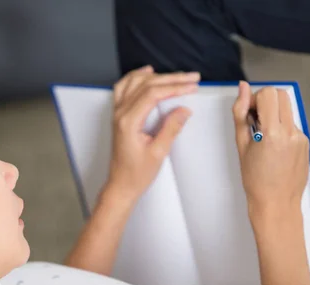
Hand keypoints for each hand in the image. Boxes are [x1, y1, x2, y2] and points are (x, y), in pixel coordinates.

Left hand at [107, 65, 198, 201]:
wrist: (120, 185)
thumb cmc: (136, 174)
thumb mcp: (158, 153)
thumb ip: (171, 128)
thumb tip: (184, 110)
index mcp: (128, 121)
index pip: (153, 94)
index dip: (175, 86)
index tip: (192, 86)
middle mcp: (120, 114)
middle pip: (145, 84)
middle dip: (171, 79)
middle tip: (192, 78)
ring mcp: (117, 113)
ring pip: (134, 82)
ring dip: (156, 76)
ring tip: (176, 75)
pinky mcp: (118, 116)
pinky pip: (123, 88)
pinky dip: (136, 78)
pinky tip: (147, 74)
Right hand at [232, 82, 309, 216]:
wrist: (276, 203)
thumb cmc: (255, 180)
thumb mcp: (241, 145)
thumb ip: (241, 114)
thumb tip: (243, 89)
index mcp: (273, 133)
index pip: (268, 94)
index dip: (255, 99)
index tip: (249, 114)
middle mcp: (291, 132)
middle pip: (281, 95)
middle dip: (266, 101)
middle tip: (255, 119)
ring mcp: (301, 137)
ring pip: (287, 109)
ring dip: (274, 114)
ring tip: (263, 137)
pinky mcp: (305, 143)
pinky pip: (292, 125)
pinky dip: (281, 128)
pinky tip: (273, 148)